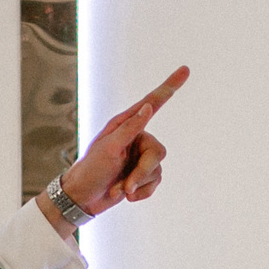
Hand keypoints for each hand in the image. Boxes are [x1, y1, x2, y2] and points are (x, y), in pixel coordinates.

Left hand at [58, 66, 187, 218]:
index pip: (152, 103)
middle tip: (128, 185)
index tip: (185, 70)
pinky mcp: (142, 176)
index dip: (169, 87)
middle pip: (158, 152)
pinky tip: (125, 195)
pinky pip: (155, 183)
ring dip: (139, 184)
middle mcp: (136, 138)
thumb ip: (131, 127)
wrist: (83, 199)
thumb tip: (148, 106)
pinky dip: (142, 193)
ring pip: (157, 170)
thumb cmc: (91, 169)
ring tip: (121, 190)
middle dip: (143, 172)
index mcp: (126, 125)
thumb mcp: (109, 147)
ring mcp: (140, 158)